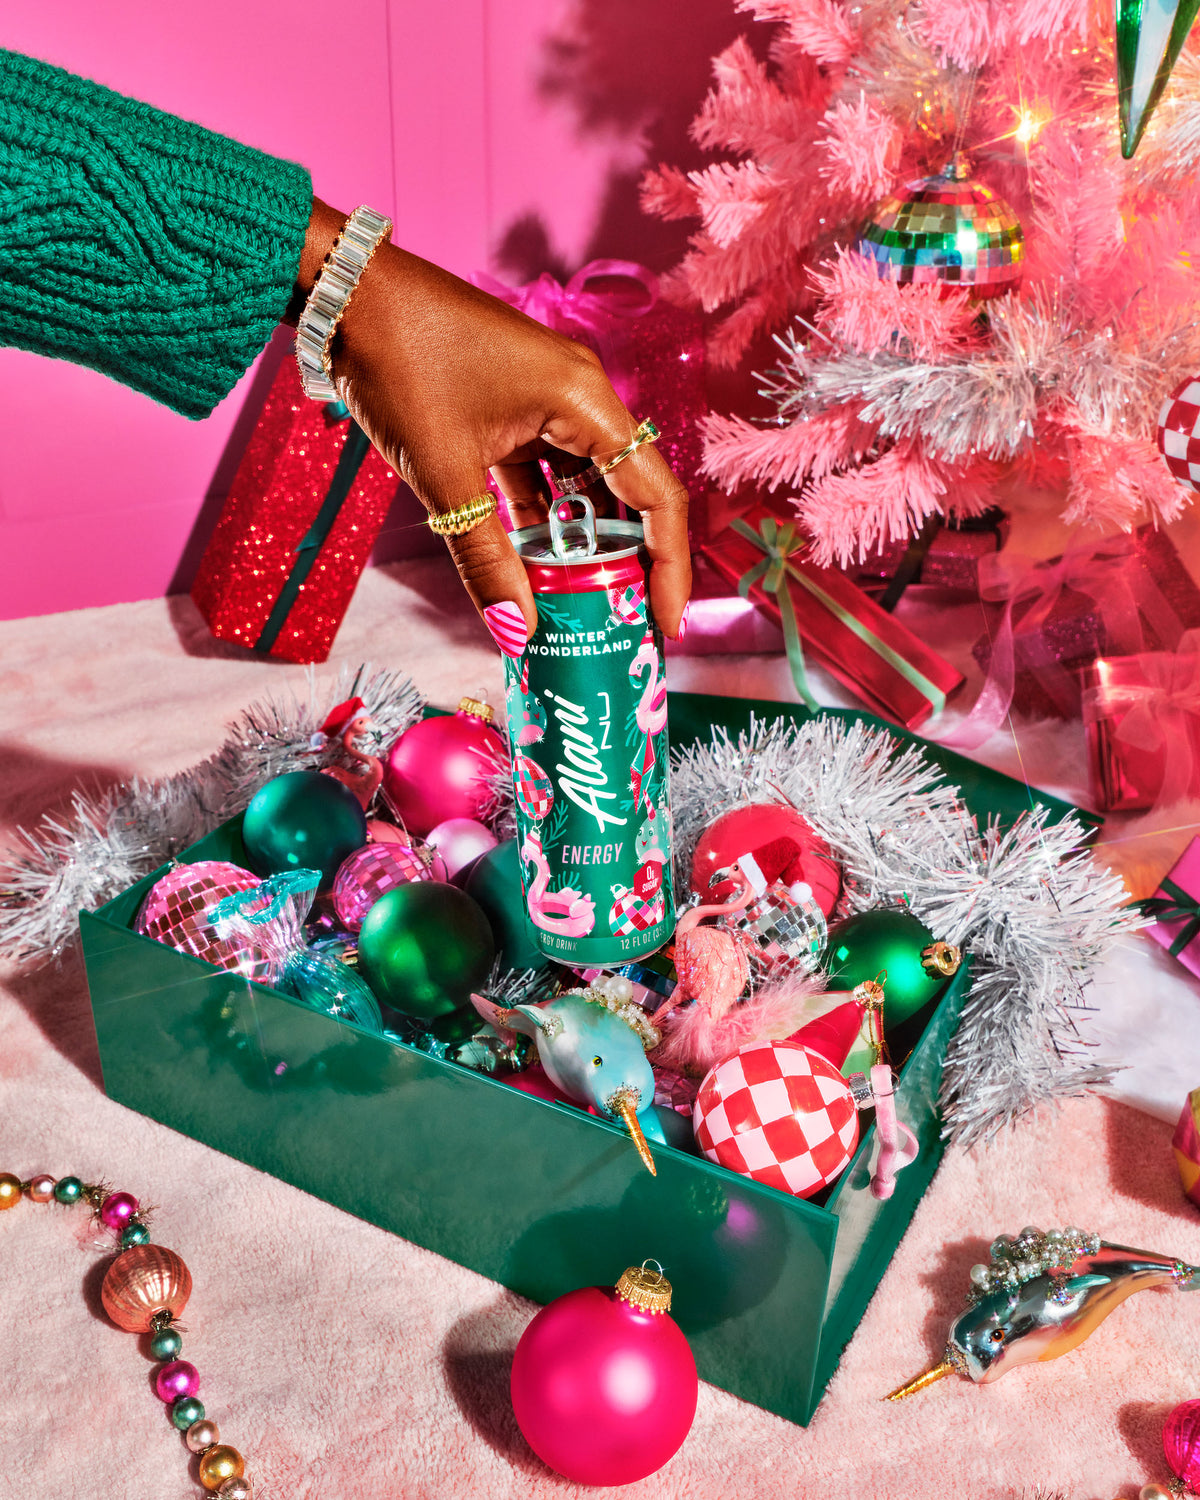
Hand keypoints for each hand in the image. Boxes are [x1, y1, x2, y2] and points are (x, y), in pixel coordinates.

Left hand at [288, 199, 690, 642]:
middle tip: (623, 627)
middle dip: (628, 566)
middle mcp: (581, 399)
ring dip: (582, 547)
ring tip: (580, 608)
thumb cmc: (399, 362)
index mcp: (586, 403)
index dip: (669, 566)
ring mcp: (549, 403)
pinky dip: (542, 523)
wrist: (346, 294)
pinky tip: (534, 569)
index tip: (664, 625)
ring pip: (584, 490)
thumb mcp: (444, 473)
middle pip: (628, 496)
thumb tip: (513, 633)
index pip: (657, 497)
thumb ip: (484, 558)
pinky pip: (546, 477)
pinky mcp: (515, 409)